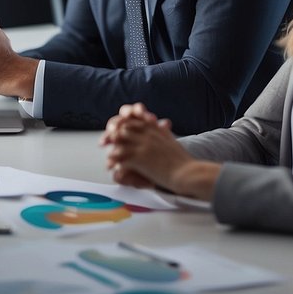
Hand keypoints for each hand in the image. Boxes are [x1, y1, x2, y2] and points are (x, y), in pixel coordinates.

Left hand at [100, 103, 217, 199]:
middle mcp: (147, 134)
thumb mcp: (172, 140)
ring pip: (119, 142)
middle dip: (112, 135)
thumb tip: (161, 125)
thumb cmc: (183, 161)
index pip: (134, 121)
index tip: (116, 130)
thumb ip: (163, 132)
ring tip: (108, 160)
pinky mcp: (139, 158)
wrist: (188, 172)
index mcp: (154, 129)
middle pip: (123, 128)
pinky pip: (120, 157)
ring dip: (111, 150)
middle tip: (104, 142)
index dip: (122, 125)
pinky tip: (111, 168)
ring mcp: (142, 145)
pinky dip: (114, 162)